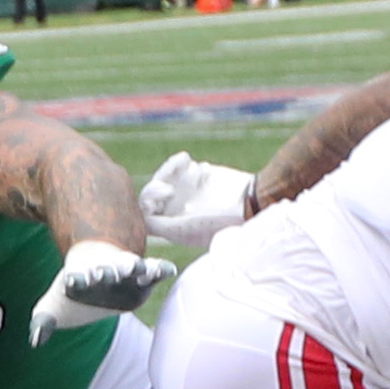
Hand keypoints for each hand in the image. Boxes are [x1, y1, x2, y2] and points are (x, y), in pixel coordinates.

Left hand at [27, 238, 161, 341]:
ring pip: (130, 266)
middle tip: (102, 274)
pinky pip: (154, 269)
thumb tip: (36, 340)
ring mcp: (123, 271)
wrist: (92, 264)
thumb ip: (43, 321)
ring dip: (132, 267)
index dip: (75, 280)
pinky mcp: (142, 274)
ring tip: (137, 268)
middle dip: (104, 273)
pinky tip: (169, 270)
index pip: (76, 278)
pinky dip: (160, 268)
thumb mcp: (53, 306)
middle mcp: (103, 272)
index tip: (72, 280)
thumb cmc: (73, 291)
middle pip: (105, 271)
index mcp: (79, 278)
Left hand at [139, 153, 254, 253]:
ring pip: (161, 178)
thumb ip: (159, 225)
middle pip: (150, 195)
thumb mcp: (185, 229)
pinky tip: (186, 159)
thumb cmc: (219, 222)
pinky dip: (175, 161)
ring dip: (165, 171)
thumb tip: (140, 216)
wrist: (249, 203)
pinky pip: (176, 166)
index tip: (161, 201)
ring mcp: (185, 192)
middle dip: (155, 189)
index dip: (146, 205)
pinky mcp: (194, 176)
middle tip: (168, 189)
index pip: (145, 215)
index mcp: (173, 227)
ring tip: (181, 167)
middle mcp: (176, 210)